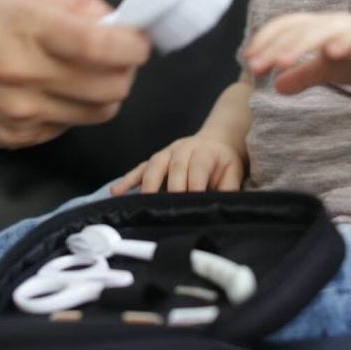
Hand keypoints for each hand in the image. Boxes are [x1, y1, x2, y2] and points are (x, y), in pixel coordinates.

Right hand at [0, 0, 149, 147]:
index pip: (105, 45)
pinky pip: (71, 125)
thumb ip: (71, 9)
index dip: (135, 45)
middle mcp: (29, 74)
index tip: (139, 40)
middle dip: (127, 70)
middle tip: (117, 58)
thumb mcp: (13, 2)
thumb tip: (116, 20)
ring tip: (89, 76)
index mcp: (30, 30)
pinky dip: (76, 109)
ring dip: (107, 92)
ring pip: (101, 111)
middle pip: (115, 86)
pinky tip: (56, 93)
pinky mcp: (21, 138)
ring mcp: (25, 112)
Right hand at [111, 136, 245, 194]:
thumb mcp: (234, 173)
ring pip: (154, 165)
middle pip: (175, 166)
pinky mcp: (156, 160)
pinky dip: (128, 179)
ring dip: (148, 184)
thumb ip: (229, 189)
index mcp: (205, 152)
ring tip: (143, 203)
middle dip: (172, 188)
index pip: (198, 167)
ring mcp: (167, 153)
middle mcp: (183, 149)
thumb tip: (225, 207)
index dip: (195, 184)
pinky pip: (140, 168)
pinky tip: (116, 191)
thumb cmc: (224, 161)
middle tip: (170, 208)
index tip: (193, 202)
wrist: (216, 141)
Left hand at [245, 12, 350, 93]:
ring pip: (321, 29)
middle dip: (274, 47)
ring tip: (282, 61)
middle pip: (297, 29)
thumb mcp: (328, 71)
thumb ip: (303, 76)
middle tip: (256, 66)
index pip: (285, 26)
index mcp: (318, 27)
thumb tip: (277, 87)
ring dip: (300, 43)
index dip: (265, 39)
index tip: (249, 59)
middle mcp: (332, 23)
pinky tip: (329, 52)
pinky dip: (342, 41)